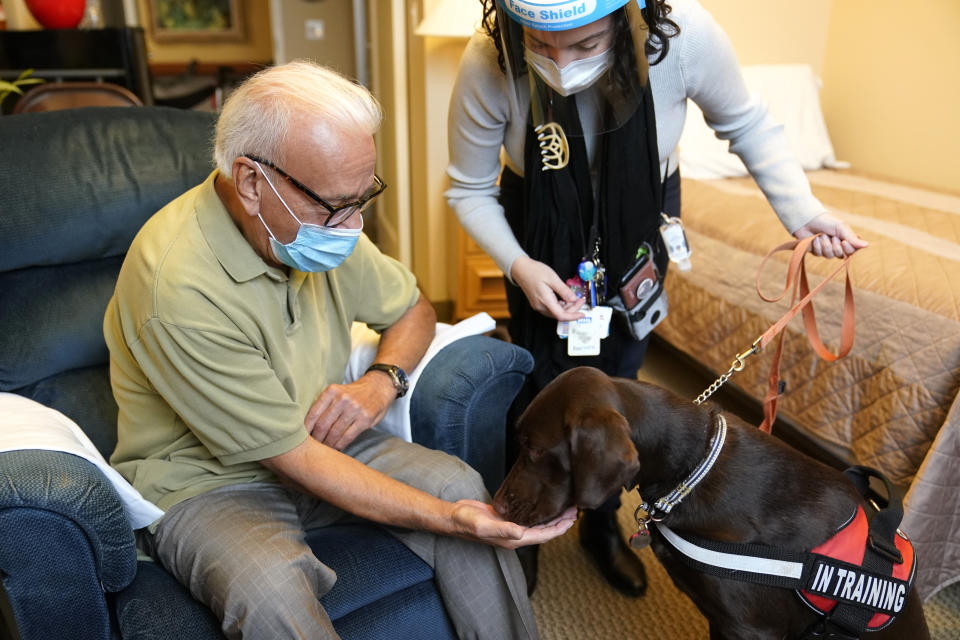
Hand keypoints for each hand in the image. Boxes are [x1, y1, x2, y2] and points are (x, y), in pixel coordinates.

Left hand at [305, 375, 395, 449]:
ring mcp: (355, 409)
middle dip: (316, 439)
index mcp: (332, 391)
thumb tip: (308, 426)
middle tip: (312, 447)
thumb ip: (325, 404)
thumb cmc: (354, 393)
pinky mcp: (365, 419)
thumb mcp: (338, 391)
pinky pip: (348, 436)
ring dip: (327, 444)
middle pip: (323, 425)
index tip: (301, 439)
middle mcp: (342, 399)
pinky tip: (336, 449)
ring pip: (334, 432)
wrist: (379, 386)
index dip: (306, 429)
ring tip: (324, 450)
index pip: (314, 413)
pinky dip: (340, 445)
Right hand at [450, 500, 576, 548]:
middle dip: (561, 522)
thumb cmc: (467, 522)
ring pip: (538, 523)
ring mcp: (511, 526)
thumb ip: (503, 530)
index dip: (560, 529)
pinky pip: (528, 516)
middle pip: (544, 530)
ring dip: (552, 516)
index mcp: (514, 539)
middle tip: (576, 509)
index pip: (543, 535)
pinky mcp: (506, 517)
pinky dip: (539, 511)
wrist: (454, 516)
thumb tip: (522, 533)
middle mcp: (515, 535)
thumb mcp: (484, 525)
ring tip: (565, 506)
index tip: (573, 519)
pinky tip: (544, 503)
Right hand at [510, 256, 585, 320]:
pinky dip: (560, 305)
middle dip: (572, 309)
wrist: (521, 269)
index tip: (582, 314)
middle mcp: (540, 306)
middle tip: (580, 300)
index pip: (561, 315)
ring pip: (556, 312)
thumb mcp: (552, 278)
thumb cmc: (534, 271)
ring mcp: (538, 305)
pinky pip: (551, 308)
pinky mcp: (537, 303)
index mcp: (545, 300)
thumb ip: (564, 291)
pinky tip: (564, 299)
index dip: (573, 316)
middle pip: (559, 314)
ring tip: (574, 298)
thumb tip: (573, 299)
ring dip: (567, 307)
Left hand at [793, 212, 868, 257]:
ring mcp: (827, 249)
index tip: (843, 241)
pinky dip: (817, 246)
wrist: (807, 220)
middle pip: (840, 255)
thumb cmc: (826, 221)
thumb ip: (852, 237)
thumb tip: (867, 245)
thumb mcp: (841, 227)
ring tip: (821, 235)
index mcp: (846, 239)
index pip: (852, 251)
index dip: (848, 249)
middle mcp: (838, 246)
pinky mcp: (817, 251)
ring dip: (825, 245)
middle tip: (831, 237)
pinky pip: (819, 254)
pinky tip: (814, 238)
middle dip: (835, 246)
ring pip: (829, 256)